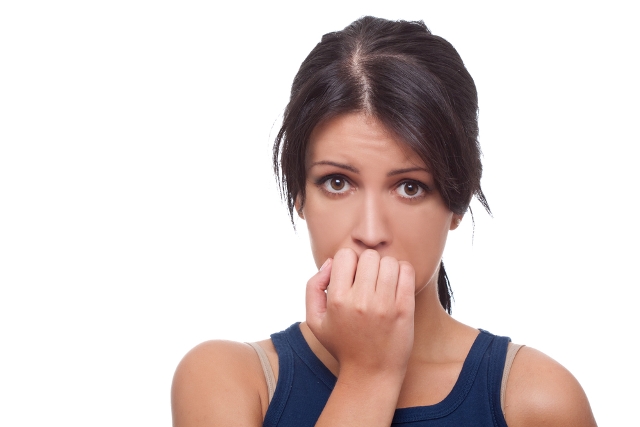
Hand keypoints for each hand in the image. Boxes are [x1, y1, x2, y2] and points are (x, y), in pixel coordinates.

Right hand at [306, 248, 415, 376]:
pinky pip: (406, 272)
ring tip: (382, 283)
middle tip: (368, 280)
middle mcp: (361, 301)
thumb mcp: (315, 320)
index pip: (344, 255)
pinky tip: (395, 285)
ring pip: (389, 261)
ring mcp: (385, 305)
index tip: (351, 277)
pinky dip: (401, 272)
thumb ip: (313, 286)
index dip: (347, 262)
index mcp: (337, 300)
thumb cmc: (342, 344)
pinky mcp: (404, 309)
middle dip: (367, 264)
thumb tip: (330, 262)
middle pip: (368, 256)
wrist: (371, 374)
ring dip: (385, 268)